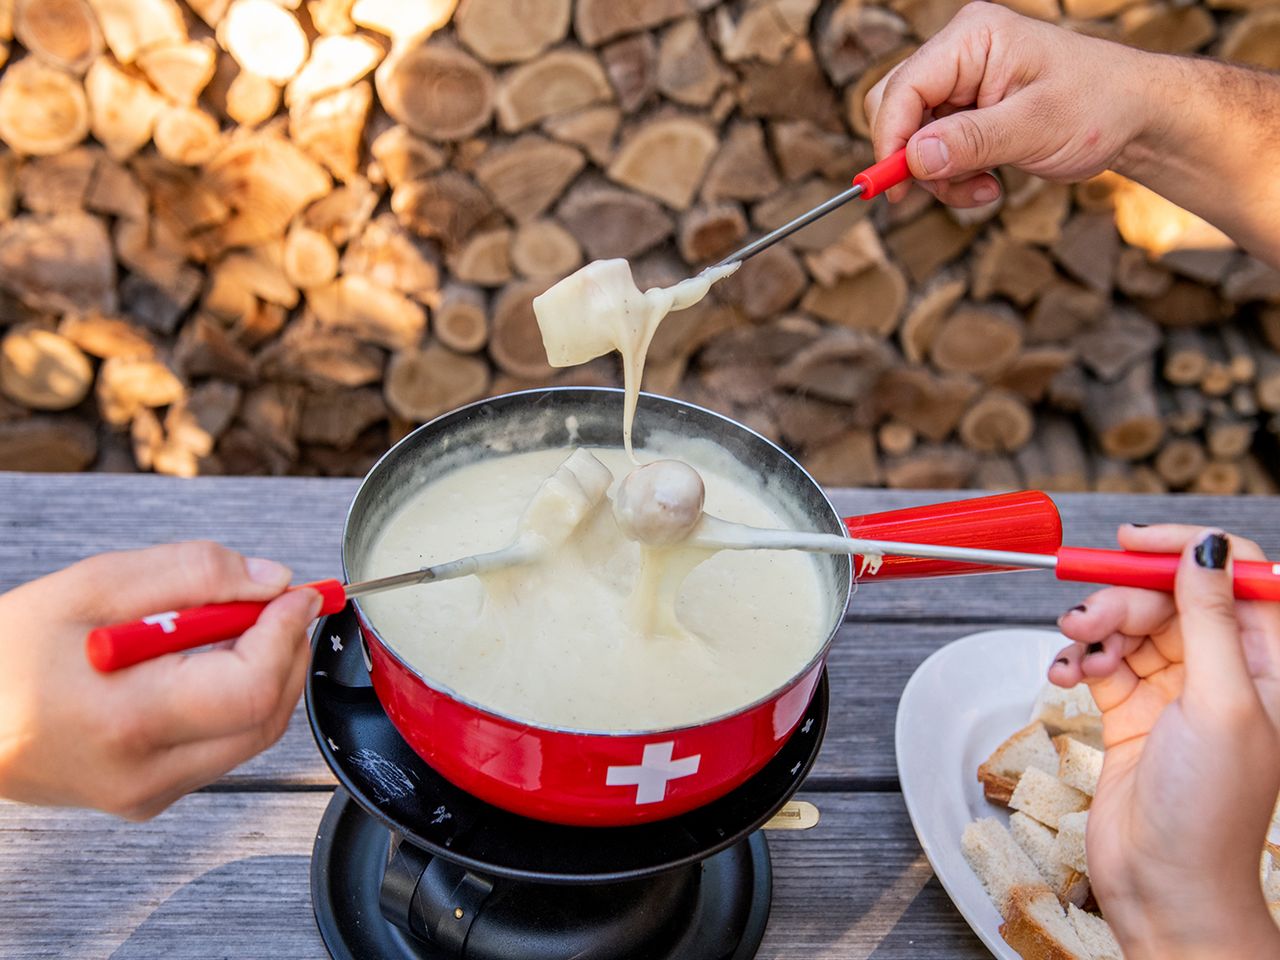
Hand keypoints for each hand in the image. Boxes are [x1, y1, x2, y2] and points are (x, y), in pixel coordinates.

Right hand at [0, 542, 319, 819]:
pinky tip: (202, 667)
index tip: (297, 593)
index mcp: (129, 719)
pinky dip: (235, 702)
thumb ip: (193, 574)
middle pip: (267, 715)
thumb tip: (272, 581)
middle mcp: (146, 773)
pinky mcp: (150, 799)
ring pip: (254, 734)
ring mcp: (149, 795)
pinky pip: (223, 748)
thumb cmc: (10, 652)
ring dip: (265, 676)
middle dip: (286, 652)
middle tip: (273, 605)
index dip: (286, 632)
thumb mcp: (95, 585)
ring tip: (227, 630)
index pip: (252, 685)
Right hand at [864, 3, 1148, 205]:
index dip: (891, 140)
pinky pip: (935, 149)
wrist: (1135, 116)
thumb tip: (914, 158)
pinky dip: (954, 175)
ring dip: (941, 175)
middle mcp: (959, 54)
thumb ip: (971, 141)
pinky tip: (990, 182)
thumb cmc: (1099, 107)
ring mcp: (961, 82)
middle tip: (947, 190)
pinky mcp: (966, 110)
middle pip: (897, 109)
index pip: (903, 87)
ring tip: (987, 189)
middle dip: (916, 159)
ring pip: (913, 137)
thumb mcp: (1035, 127)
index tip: (896, 189)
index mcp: (972, 37)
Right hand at [1050, 525, 1279, 957]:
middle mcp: (1221, 672)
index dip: (1186, 550)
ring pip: (1129, 626)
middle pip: (1169, 598)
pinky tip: (1064, 676)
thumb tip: (1208, 549)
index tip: (1134, 541)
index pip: (1233, 577)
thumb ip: (1211, 619)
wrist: (1161, 883)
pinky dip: (1076, 660)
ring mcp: (1173, 691)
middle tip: (1090, 618)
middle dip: (1125, 599)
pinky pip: (1099, 661)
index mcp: (1264, 665)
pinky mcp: (1129, 711)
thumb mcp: (1220, 702)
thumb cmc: (1209, 809)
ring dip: (1094, 629)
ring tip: (1075, 652)